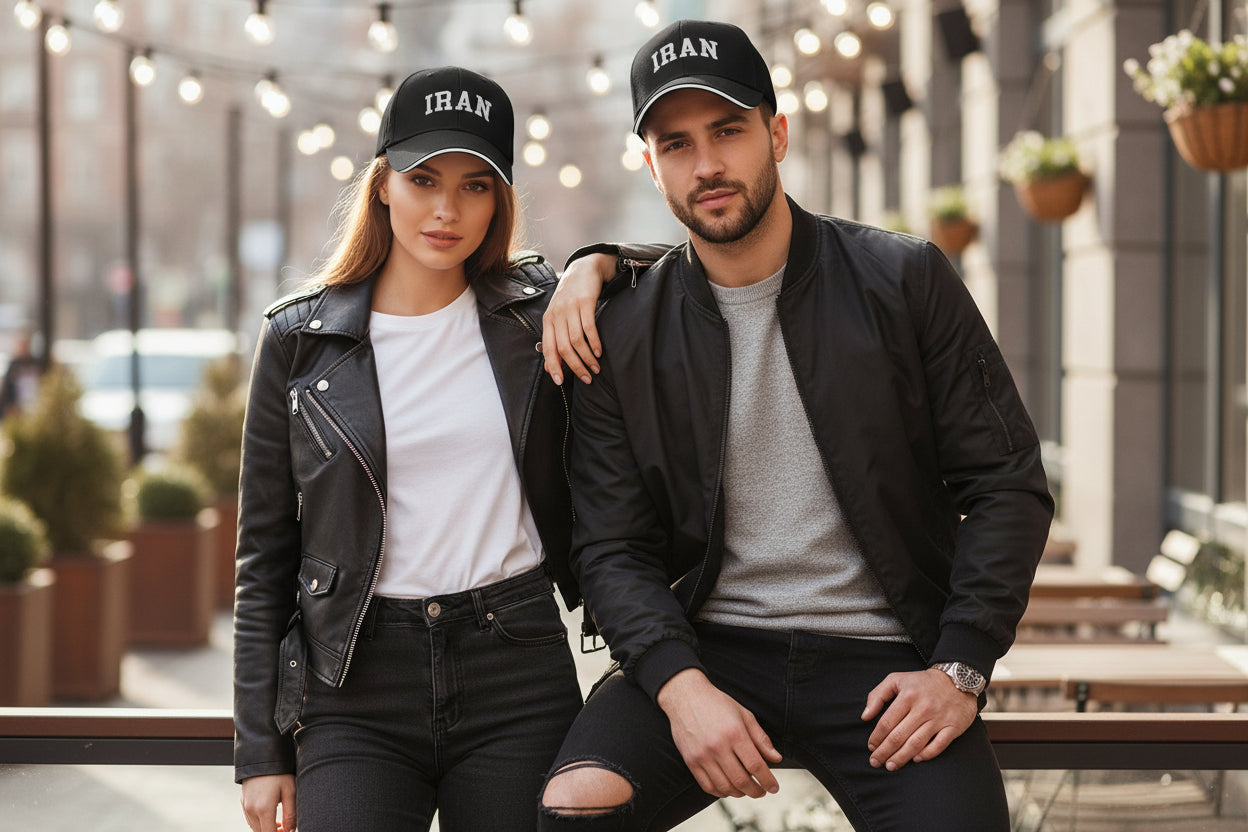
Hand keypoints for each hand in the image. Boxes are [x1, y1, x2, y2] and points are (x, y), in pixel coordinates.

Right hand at [241, 773, 295, 831]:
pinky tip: (270, 814)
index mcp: (263, 809)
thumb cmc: (278, 771)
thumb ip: (291, 814)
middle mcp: (251, 810)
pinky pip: (250, 818)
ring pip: (254, 827)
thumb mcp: (290, 791)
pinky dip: (259, 821)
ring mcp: (245, 805)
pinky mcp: (243, 801)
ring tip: (280, 822)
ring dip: (266, 828)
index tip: (288, 831)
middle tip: (286, 828)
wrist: (261, 754)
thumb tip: (291, 830)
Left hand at [541, 253, 615, 384]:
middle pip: (563, 348)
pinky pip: (589, 327)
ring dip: (587, 357)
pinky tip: (599, 352)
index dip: (553, 366)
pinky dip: (594, 342)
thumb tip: (549, 368)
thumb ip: (554, 340)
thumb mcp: (558, 317)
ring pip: (576, 340)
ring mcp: (570, 308)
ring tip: (595, 368)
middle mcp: (557, 315)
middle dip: (575, 367)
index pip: (548, 348)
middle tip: (587, 378)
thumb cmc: (571, 297)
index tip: (560, 382)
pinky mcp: (585, 302)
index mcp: (548, 320)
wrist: (583, 269)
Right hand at [656, 668, 782, 798]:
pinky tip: (728, 788)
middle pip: (741, 780)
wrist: (685, 696)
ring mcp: (702, 755)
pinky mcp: (690, 761)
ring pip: (725, 787)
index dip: (767, 780)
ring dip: (739, 793)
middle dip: (756, 791)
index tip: (774, 787)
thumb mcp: (744, 714)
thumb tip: (776, 758)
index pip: (755, 765)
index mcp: (734, 733)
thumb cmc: (717, 704)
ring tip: (746, 790)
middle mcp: (718, 746)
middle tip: (762, 792)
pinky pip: (707, 786)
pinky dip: (720, 792)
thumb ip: (761, 738)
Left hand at [861, 667, 977, 771]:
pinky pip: (938, 745)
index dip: (876, 737)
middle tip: (875, 762)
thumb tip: (865, 716)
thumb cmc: (922, 682)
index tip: (871, 747)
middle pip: (899, 736)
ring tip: (890, 766)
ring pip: (916, 743)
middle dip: (884, 752)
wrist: (958, 678)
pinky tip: (915, 760)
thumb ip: (877, 695)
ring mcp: (939, 719)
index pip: (886, 723)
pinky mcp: (953, 727)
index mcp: (907, 696)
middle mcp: (923, 708)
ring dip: (901, 757)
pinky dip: (926, 754)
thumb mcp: (896, 679)